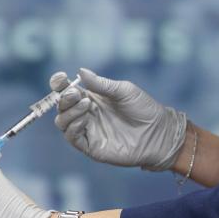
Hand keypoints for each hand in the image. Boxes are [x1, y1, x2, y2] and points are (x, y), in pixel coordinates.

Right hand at [50, 68, 186, 170]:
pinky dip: (72, 126)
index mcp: (91, 98)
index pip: (67, 91)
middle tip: (76, 93)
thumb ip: (101, 84)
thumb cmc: (144, 109)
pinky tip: (84, 118)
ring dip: (68, 111)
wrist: (159, 133)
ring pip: (62, 121)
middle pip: (62, 106)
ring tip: (85, 104)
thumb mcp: (123, 91)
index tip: (60, 78)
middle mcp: (85, 114)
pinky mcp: (91, 146)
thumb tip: (80, 72)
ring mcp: (87, 130)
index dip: (59, 84)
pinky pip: (72, 137)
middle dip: (64, 98)